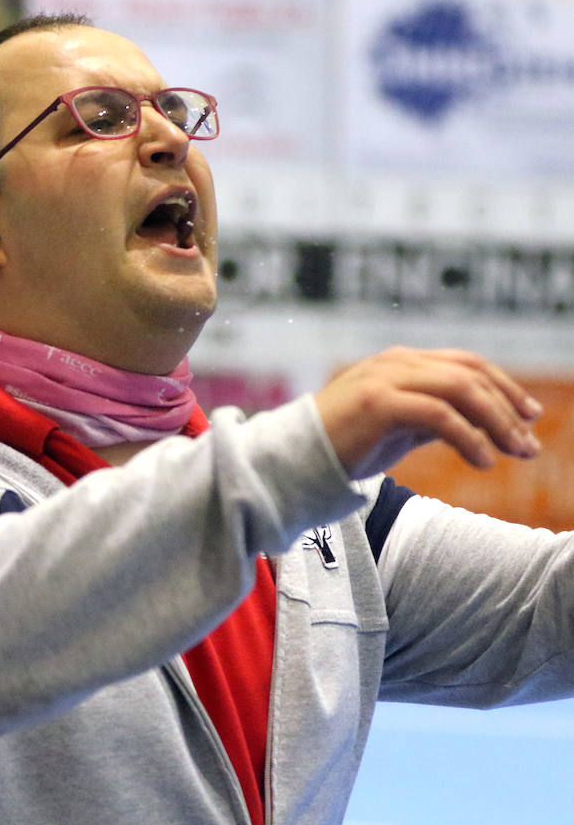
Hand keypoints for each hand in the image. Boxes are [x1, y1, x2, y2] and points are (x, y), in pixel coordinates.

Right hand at [313, 346, 542, 479]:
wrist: (294, 457)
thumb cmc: (343, 445)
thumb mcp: (397, 427)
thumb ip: (432, 417)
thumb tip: (480, 425)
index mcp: (400, 362)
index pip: (466, 363)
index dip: (503, 386)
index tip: (528, 416)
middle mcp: (395, 362)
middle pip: (470, 373)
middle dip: (507, 407)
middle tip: (529, 443)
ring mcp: (385, 379)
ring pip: (460, 389)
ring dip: (495, 422)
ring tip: (515, 452)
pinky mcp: (378, 403)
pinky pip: (439, 415)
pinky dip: (468, 438)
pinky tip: (483, 461)